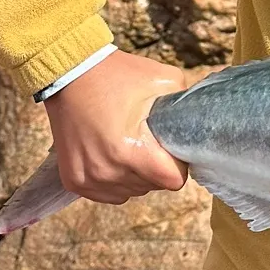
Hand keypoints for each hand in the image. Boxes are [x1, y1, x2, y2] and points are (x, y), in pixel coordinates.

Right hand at [44, 49, 190, 204]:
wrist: (72, 75)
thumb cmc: (119, 75)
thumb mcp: (164, 79)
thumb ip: (184, 106)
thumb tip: (197, 124)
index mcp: (132, 152)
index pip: (171, 181)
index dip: (178, 164)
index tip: (171, 148)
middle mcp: (108, 172)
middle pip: (151, 187)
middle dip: (156, 168)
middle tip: (149, 141)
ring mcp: (88, 179)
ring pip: (130, 192)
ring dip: (135, 175)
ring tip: (130, 145)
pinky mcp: (74, 181)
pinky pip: (108, 194)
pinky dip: (115, 180)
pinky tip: (114, 155)